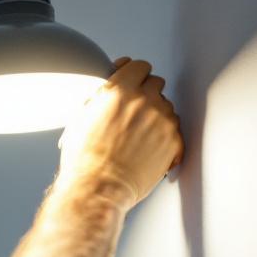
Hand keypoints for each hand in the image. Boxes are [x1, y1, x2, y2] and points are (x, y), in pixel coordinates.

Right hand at [56, 57, 183, 210]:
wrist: (98, 189)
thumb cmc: (84, 159)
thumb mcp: (82, 117)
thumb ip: (102, 95)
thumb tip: (111, 85)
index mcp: (120, 90)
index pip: (139, 66)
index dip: (134, 75)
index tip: (133, 82)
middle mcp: (145, 100)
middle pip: (156, 84)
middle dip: (145, 95)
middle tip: (133, 114)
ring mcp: (163, 120)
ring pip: (166, 106)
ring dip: (155, 116)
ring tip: (137, 137)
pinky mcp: (174, 140)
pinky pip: (174, 129)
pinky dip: (164, 137)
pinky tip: (148, 148)